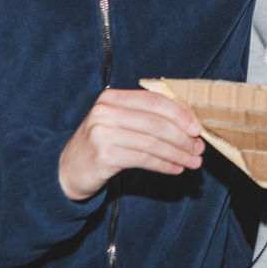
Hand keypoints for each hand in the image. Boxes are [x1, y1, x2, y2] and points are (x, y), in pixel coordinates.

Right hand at [59, 89, 204, 201]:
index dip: (179, 114)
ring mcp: (102, 133)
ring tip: (193, 162)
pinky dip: (163, 164)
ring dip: (177, 154)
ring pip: (152, 142)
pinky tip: (175, 169)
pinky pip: (143, 159)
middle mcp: (105, 111)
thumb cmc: (102, 144)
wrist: (67, 169)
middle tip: (199, 150)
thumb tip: (188, 126)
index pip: (154, 101)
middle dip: (182, 137)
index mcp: (112, 97)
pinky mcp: (103, 155)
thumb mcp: (118, 123)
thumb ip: (145, 118)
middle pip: (156, 122)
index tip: (197, 129)